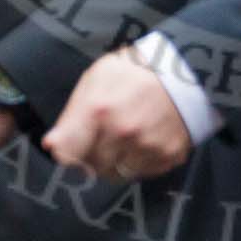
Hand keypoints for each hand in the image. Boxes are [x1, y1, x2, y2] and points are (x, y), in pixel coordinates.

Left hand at [43, 49, 192, 182]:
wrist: (188, 67)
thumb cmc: (136, 69)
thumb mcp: (97, 77)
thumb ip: (72, 113)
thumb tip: (52, 144)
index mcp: (98, 110)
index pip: (68, 154)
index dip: (66, 152)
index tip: (70, 148)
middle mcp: (122, 133)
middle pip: (91, 167)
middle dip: (91, 156)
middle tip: (103, 136)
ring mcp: (146, 147)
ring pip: (116, 173)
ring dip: (115, 161)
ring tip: (125, 137)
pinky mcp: (168, 156)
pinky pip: (143, 173)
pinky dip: (139, 162)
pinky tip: (144, 140)